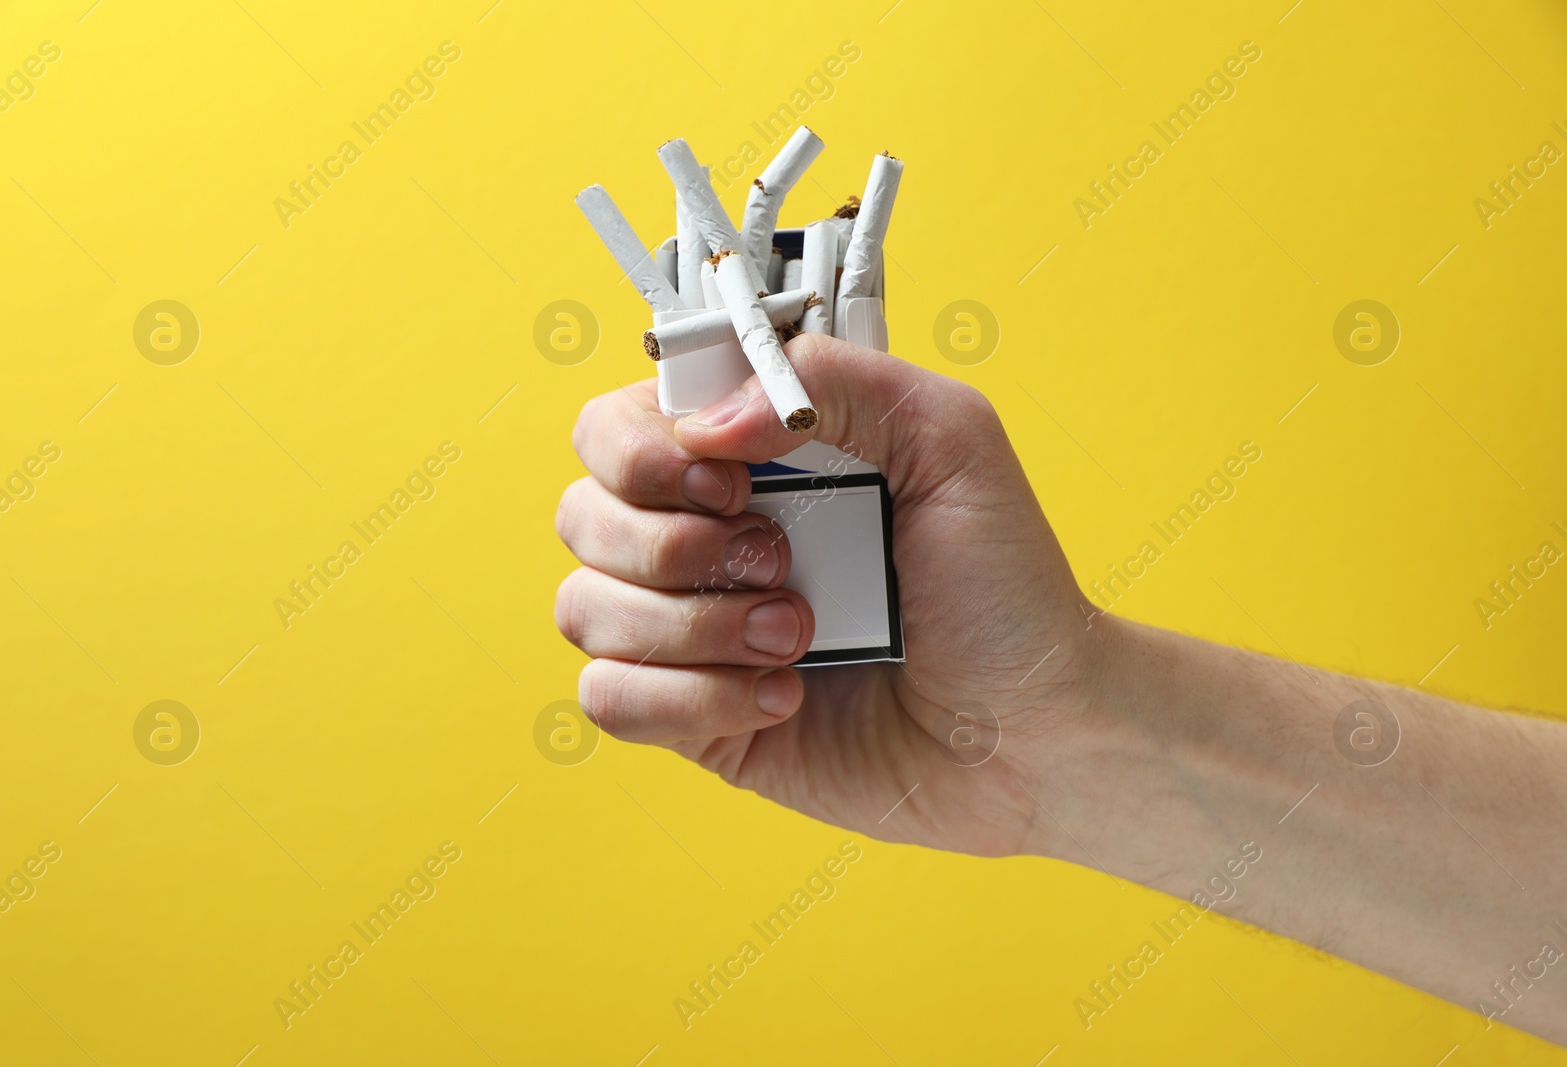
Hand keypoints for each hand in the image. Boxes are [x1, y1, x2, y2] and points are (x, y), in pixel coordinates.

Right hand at [555, 334, 1102, 854]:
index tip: (733, 480)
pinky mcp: (694, 716)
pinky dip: (688, 699)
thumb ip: (833, 381)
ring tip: (795, 639)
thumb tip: (706, 423)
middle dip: (671, 544)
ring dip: (689, 627)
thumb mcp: (949, 439)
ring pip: (583, 609)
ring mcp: (691, 630)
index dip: (645, 450)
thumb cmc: (1005, 587)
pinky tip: (781, 696)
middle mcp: (706, 535)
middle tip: (778, 562)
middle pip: (581, 512)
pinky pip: (609, 699)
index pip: (616, 424)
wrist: (1037, 730)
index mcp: (750, 457)